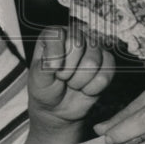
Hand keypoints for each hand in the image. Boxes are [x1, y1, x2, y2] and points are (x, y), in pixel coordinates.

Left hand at [26, 25, 113, 143]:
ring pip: (93, 61)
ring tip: (72, 83)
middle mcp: (75, 36)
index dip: (55, 55)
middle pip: (78, 45)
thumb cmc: (45, 88)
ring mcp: (93, 49)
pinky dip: (93, 87)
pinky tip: (84, 88)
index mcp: (54, 34)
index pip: (58, 35)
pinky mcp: (107, 63)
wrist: (58, 108)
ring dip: (79, 80)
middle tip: (62, 77)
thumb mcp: (37, 78)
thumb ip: (44, 67)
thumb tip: (56, 62)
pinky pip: (106, 74)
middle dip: (68, 70)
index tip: (52, 69)